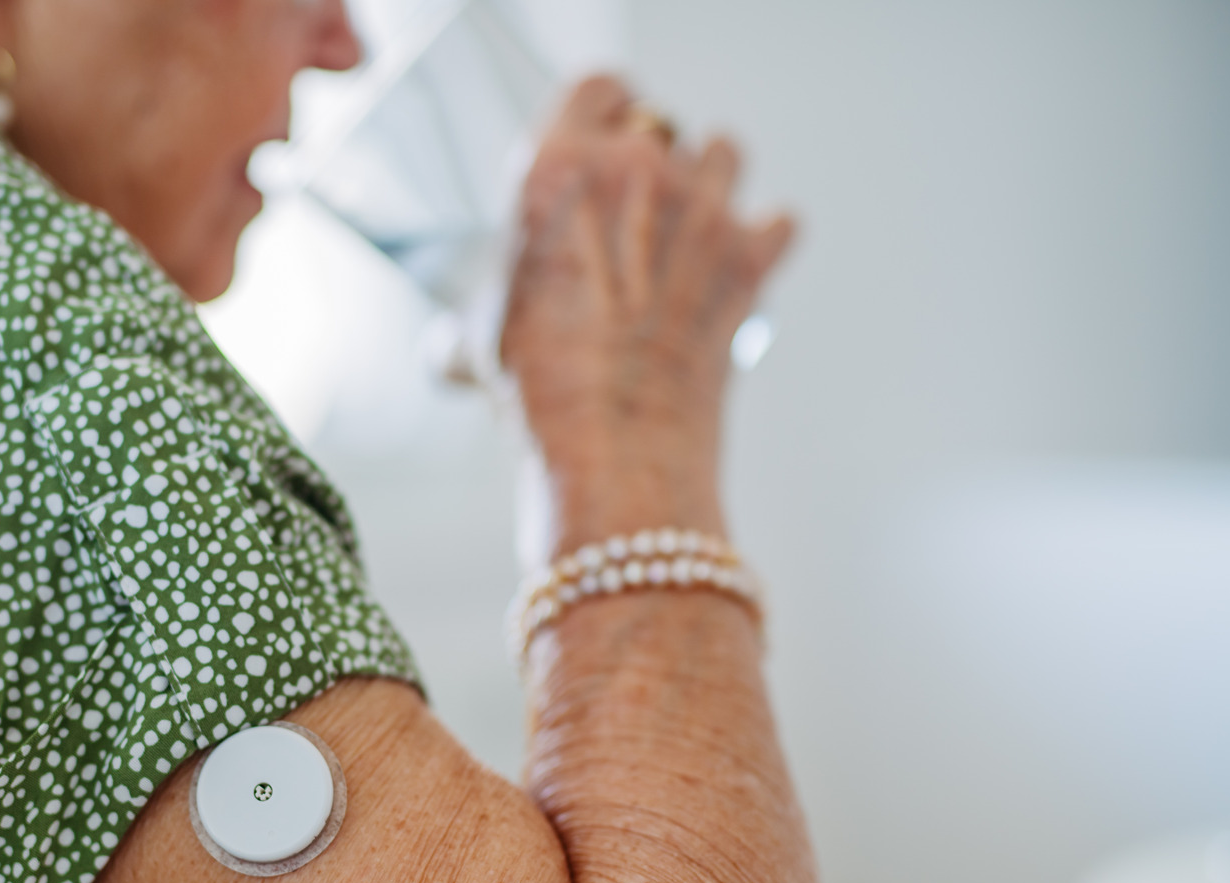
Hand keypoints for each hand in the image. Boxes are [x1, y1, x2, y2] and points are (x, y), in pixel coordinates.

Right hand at [503, 76, 794, 549]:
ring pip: (725, 151)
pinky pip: (779, 220)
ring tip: (690, 231)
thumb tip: (450, 346)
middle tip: (634, 223)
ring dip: (711, 185)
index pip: (598, 89)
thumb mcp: (482, 340)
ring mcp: (700, 207)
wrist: (613, 446)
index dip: (603, 117)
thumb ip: (472, 315)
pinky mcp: (750, 255)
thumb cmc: (542, 392)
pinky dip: (763, 242)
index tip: (604, 145)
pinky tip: (737, 268)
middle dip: (651, 168)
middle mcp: (632, 170)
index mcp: (556, 170)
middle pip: (659, 125)